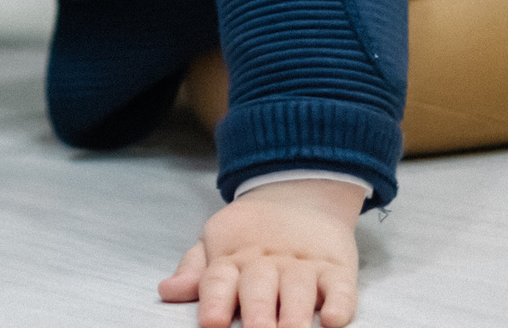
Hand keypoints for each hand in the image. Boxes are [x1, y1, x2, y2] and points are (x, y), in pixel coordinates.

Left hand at [160, 177, 361, 327]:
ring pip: (299, 290)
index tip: (211, 322)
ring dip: (295, 314)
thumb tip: (167, 290)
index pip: (219, 279)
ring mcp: (303, 265)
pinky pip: (341, 287)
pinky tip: (333, 319)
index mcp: (233, 259)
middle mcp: (267, 263)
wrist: (298, 193)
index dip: (213, 300)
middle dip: (257, 312)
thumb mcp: (217, 244)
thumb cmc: (250, 234)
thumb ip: (196, 271)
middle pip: (259, 288)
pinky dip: (340, 303)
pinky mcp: (336, 267)